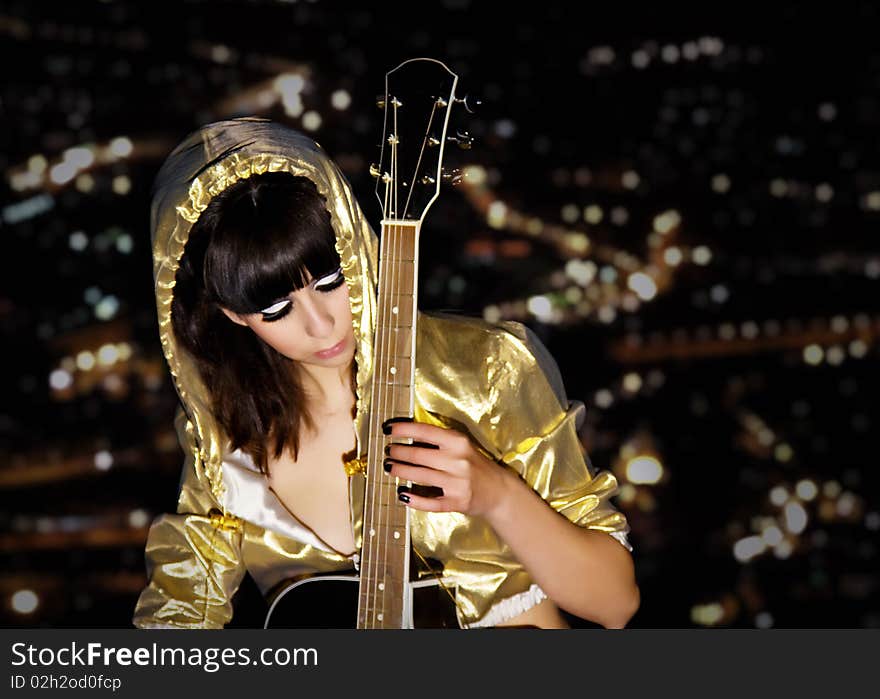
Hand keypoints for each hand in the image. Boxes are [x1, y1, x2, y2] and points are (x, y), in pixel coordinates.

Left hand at [383, 419, 510, 516]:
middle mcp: (458, 461)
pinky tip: (401, 494)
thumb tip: (409, 436)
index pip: (425, 432)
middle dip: (398, 452)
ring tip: (389, 468)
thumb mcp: (463, 447)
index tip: (388, 430)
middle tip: (388, 452)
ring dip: (400, 471)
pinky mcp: (457, 502)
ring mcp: (457, 483)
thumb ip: (441, 442)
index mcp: (459, 442)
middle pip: (418, 455)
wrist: (500, 492)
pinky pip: (430, 502)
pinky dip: (413, 499)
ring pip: (420, 476)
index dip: (403, 430)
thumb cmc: (477, 466)